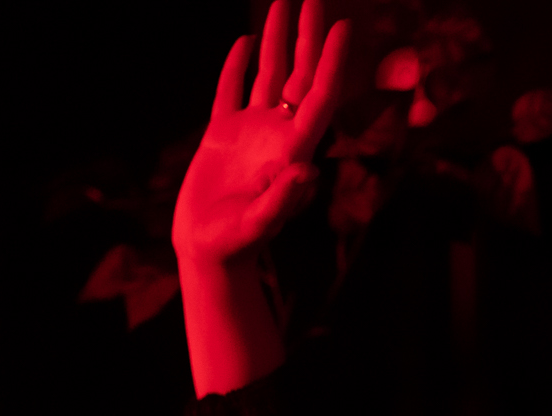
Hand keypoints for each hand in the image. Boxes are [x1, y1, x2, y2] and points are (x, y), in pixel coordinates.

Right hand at [172, 0, 348, 272]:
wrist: (208, 255)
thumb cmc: (236, 246)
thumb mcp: (258, 225)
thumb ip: (283, 199)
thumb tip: (306, 170)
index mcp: (291, 150)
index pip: (318, 97)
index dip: (331, 62)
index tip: (343, 27)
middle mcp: (276, 135)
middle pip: (299, 76)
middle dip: (308, 38)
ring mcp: (250, 133)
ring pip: (268, 76)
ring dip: (277, 41)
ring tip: (284, 4)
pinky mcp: (221, 136)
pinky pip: (231, 91)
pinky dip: (237, 66)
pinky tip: (244, 43)